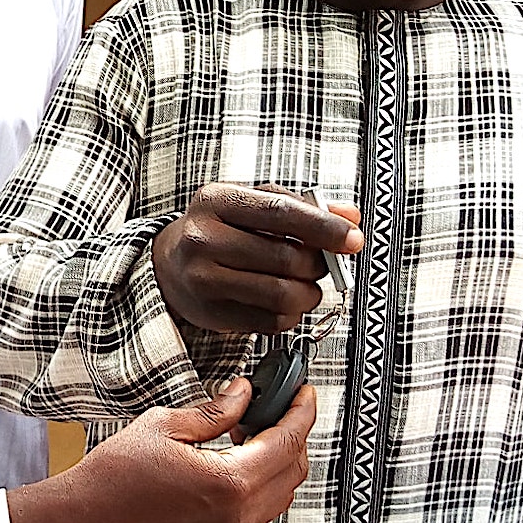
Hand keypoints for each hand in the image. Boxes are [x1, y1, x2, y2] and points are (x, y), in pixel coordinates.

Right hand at [5, 377, 314, 522]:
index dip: (301, 410)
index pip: (288, 441)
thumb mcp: (166, 425)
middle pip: (294, 468)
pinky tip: (238, 456)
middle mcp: (240, 513)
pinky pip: (263, 506)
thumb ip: (215, 411)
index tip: (304, 389)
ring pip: (283, 490)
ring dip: (280, 457)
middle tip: (277, 402)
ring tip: (252, 428)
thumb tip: (245, 393)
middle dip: (293, 431)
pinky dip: (264, 478)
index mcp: (231, 482)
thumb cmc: (116, 473)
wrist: (88, 517)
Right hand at [152, 183, 364, 333]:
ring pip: (283, 295)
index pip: (280, 211)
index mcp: (216, 200)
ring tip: (304, 285)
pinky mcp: (213, 314)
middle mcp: (203, 238)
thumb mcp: (252, 204)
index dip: (324, 227)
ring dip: (308, 294)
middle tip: (321, 263)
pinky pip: (272, 322)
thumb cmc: (220, 229)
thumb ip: (302, 207)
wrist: (170, 264)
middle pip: (286, 258)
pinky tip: (282, 302)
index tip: (353, 239)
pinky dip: (290, 315)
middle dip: (318, 264)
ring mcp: (204, 279)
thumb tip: (350, 216)